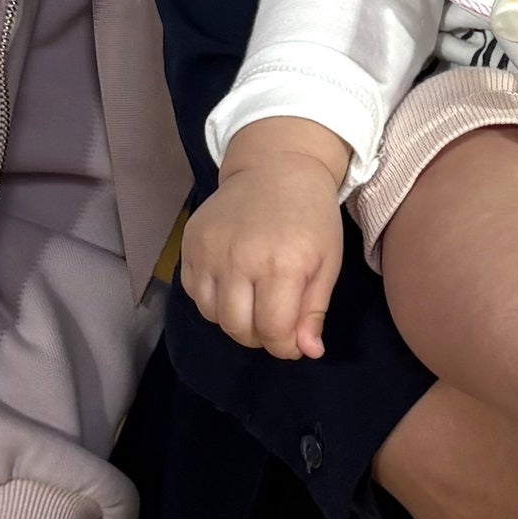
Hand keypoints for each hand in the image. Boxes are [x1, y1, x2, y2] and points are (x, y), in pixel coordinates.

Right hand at [183, 120, 353, 357]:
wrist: (276, 166)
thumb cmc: (311, 216)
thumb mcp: (327, 262)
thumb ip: (314, 310)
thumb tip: (307, 352)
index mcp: (282, 264)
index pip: (273, 331)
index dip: (285, 347)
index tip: (293, 341)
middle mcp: (240, 259)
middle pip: (239, 328)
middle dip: (260, 336)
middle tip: (274, 321)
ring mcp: (209, 250)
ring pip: (213, 316)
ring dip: (235, 320)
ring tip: (254, 301)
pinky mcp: (190, 243)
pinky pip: (195, 294)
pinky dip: (213, 300)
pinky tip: (232, 284)